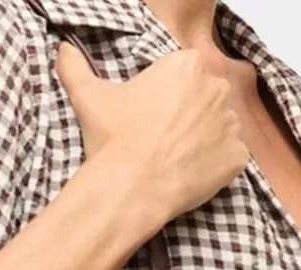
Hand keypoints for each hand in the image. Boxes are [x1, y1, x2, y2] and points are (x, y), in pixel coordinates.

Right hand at [55, 41, 248, 226]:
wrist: (130, 188)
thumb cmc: (113, 140)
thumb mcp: (89, 97)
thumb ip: (75, 67)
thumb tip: (63, 50)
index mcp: (187, 65)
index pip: (184, 76)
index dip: (166, 98)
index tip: (150, 117)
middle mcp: (216, 88)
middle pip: (205, 99)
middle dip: (189, 116)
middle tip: (161, 140)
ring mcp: (231, 124)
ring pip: (220, 128)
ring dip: (204, 140)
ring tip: (174, 159)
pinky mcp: (237, 157)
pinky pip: (231, 158)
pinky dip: (216, 166)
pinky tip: (190, 174)